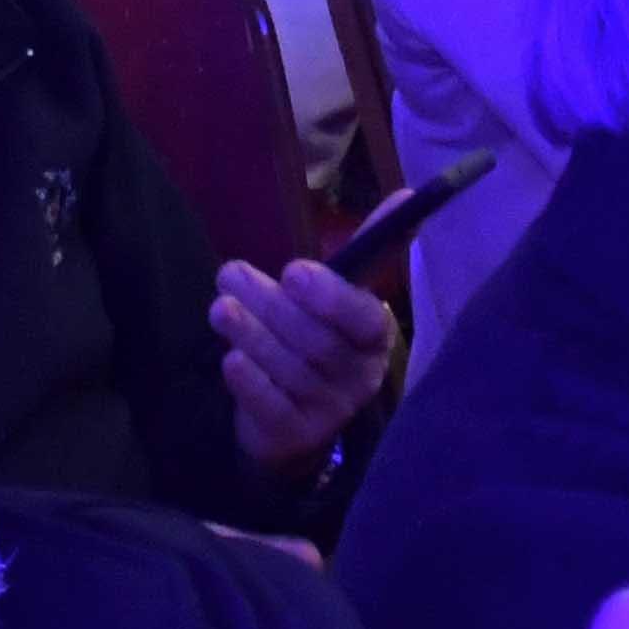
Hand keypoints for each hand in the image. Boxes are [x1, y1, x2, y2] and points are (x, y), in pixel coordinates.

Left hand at [215, 255, 398, 472]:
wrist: (292, 419)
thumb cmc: (316, 338)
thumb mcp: (339, 298)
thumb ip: (369, 249)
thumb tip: (408, 192)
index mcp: (375, 338)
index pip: (365, 318)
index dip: (331, 296)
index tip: (292, 269)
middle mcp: (359, 377)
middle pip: (318, 342)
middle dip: (271, 306)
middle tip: (230, 273)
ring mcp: (328, 411)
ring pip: (292, 371)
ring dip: (252, 335)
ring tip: (219, 308)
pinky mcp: (294, 436)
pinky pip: (273, 407)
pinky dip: (251, 383)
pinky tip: (230, 360)